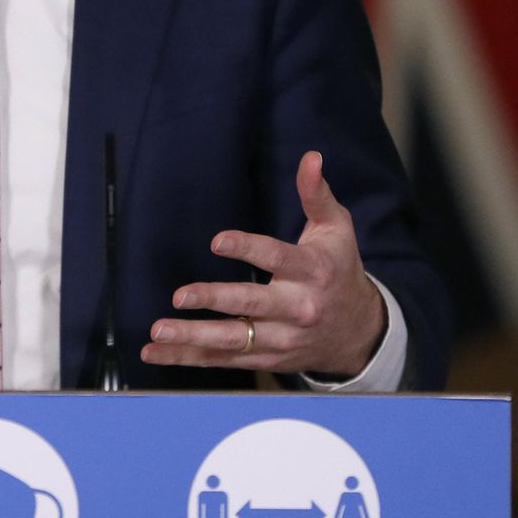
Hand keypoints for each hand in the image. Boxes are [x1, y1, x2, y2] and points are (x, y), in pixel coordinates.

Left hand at [141, 151, 384, 375]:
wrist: (359, 332)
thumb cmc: (341, 270)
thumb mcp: (337, 228)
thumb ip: (317, 195)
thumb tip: (311, 158)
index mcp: (313, 272)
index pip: (277, 259)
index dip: (247, 249)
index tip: (217, 242)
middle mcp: (296, 308)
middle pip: (251, 305)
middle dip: (214, 300)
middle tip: (180, 297)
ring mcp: (281, 338)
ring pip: (233, 340)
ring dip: (193, 337)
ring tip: (160, 329)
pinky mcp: (267, 358)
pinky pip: (224, 360)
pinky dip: (189, 358)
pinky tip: (158, 352)